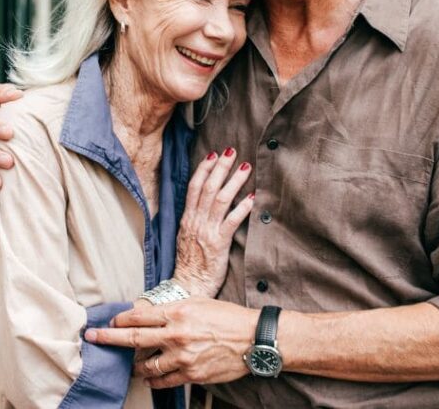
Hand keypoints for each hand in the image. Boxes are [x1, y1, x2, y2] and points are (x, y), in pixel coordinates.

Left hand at [84, 298, 255, 388]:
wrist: (251, 339)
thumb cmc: (226, 317)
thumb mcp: (197, 302)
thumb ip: (172, 309)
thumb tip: (148, 314)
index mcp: (177, 312)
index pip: (138, 315)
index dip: (120, 319)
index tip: (110, 321)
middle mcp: (176, 334)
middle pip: (133, 338)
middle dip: (109, 338)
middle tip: (93, 338)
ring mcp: (182, 357)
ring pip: (146, 364)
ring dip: (134, 365)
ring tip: (129, 366)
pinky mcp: (191, 374)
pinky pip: (163, 380)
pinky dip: (153, 379)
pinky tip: (148, 377)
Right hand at [173, 148, 253, 297]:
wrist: (187, 286)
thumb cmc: (189, 263)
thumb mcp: (185, 237)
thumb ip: (193, 220)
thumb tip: (202, 205)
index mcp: (187, 218)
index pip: (194, 187)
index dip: (204, 169)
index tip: (213, 155)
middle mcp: (195, 221)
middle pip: (208, 187)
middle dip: (220, 167)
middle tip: (232, 151)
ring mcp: (207, 231)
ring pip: (220, 199)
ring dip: (234, 181)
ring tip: (245, 168)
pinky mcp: (219, 243)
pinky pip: (231, 221)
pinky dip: (242, 208)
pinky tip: (253, 198)